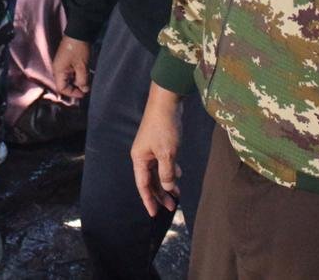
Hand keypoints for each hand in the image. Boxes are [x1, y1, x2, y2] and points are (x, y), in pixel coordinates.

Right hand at [52, 36, 92, 98]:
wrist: (79, 31)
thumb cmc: (78, 48)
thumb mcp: (82, 66)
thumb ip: (82, 80)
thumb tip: (84, 90)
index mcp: (58, 70)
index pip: (62, 88)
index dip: (72, 93)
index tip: (83, 93)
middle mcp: (58, 68)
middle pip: (65, 84)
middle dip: (76, 87)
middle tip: (87, 87)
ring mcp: (62, 64)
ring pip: (69, 78)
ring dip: (78, 80)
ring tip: (88, 79)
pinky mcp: (67, 60)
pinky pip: (71, 72)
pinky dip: (78, 75)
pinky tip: (86, 73)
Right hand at [130, 84, 182, 216]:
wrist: (166, 102)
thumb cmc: (164, 128)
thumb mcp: (167, 153)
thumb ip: (167, 173)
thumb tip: (167, 188)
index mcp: (139, 159)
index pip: (143, 185)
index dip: (148, 200)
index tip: (154, 215)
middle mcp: (142, 156)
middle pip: (150, 180)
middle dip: (160, 194)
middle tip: (172, 208)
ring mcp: (151, 149)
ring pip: (158, 172)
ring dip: (167, 183)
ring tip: (177, 195)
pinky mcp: (159, 143)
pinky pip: (163, 163)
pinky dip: (170, 171)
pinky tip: (179, 175)